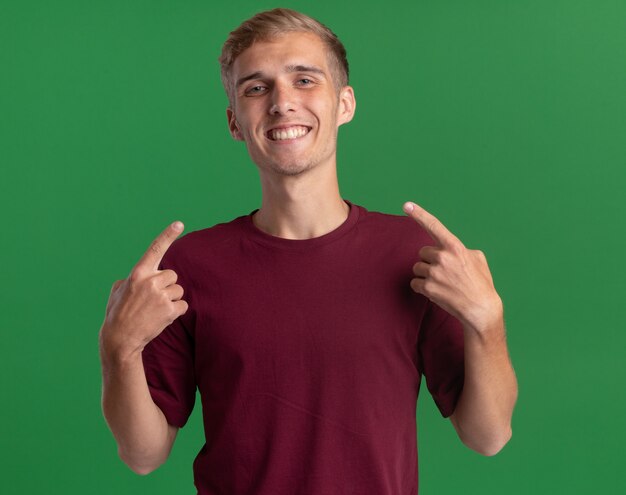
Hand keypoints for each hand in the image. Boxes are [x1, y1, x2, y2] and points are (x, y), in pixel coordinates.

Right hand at [100, 221, 187, 358]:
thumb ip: (133, 277)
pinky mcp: (170, 310)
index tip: (179, 223)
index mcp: (138, 273)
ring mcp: (161, 296)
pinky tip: (162, 317)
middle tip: (152, 299)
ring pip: (178, 290)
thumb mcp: (118, 289)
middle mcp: (150, 281)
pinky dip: (176, 311)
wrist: (120, 339)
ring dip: (171, 299)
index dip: (168, 235)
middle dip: (166, 285)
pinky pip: (183, 305)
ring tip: (155, 310)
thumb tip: (142, 275)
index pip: (155, 249)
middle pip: (172, 275)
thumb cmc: (117, 313)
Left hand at [403, 201, 502, 332]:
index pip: (434, 226)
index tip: (406, 205)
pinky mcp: (427, 288)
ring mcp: (434, 273)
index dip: (419, 214)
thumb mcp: (478, 258)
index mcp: (455, 247)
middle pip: (422, 252)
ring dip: (426, 275)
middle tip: (444, 272)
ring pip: (418, 268)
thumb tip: (449, 248)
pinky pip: (415, 283)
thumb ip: (460, 248)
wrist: (481, 309)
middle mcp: (443, 257)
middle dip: (430, 260)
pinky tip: (436, 291)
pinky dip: (422, 287)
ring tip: (442, 283)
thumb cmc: (481, 283)